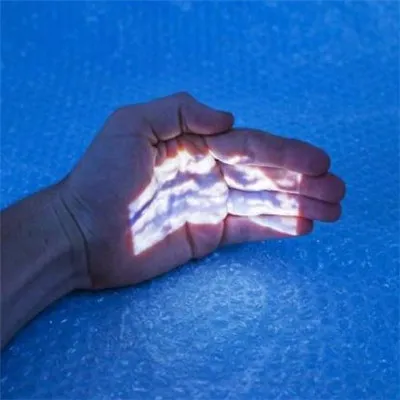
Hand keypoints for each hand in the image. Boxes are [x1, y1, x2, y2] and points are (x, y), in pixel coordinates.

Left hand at [61, 93, 344, 288]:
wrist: (81, 234)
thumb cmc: (101, 178)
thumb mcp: (130, 126)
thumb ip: (178, 110)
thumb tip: (228, 120)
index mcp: (196, 145)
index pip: (250, 146)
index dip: (286, 154)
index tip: (319, 164)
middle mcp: (208, 172)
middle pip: (265, 175)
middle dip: (303, 181)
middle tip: (339, 191)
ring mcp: (210, 205)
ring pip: (263, 201)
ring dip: (299, 203)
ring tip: (333, 208)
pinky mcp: (207, 235)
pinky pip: (249, 229)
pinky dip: (276, 227)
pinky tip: (303, 226)